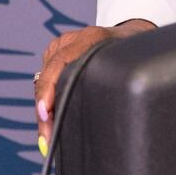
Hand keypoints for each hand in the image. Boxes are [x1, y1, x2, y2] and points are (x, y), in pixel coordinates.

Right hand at [34, 20, 153, 153]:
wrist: (129, 34)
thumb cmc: (131, 51)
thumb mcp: (128, 62)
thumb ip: (116, 78)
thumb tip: (111, 112)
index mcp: (90, 38)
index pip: (60, 63)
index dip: (49, 89)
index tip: (46, 113)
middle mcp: (71, 40)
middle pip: (48, 78)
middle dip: (45, 112)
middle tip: (47, 139)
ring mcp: (60, 46)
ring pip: (44, 82)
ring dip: (45, 110)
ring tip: (47, 136)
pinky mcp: (54, 54)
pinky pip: (47, 80)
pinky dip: (48, 101)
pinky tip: (50, 121)